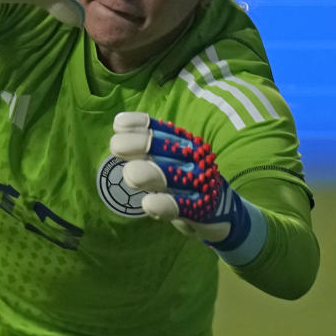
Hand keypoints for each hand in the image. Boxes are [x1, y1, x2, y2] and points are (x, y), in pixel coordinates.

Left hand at [109, 112, 249, 244]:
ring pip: (172, 176)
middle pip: (166, 148)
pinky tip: (148, 203)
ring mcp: (197, 184)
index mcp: (184, 143)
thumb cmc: (183, 180)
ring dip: (150, 173)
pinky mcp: (200, 210)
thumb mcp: (168, 160)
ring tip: (130, 174)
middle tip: (116, 147)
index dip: (139, 125)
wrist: (220, 211)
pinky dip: (164, 205)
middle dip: (140, 144)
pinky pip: (181, 206)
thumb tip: (119, 124)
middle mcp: (192, 159)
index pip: (161, 129)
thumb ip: (146, 145)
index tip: (119, 125)